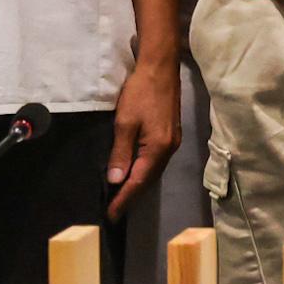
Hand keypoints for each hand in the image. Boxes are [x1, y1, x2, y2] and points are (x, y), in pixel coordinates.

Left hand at [104, 49, 182, 219]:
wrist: (160, 68)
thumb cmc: (141, 93)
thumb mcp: (125, 122)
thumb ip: (121, 152)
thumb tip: (116, 180)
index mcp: (157, 148)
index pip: (138, 182)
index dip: (123, 199)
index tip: (110, 215)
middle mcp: (169, 149)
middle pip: (148, 180)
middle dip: (131, 196)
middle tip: (113, 211)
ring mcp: (172, 142)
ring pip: (153, 171)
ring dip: (137, 185)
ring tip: (121, 197)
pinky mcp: (170, 135)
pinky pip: (155, 161)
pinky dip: (143, 172)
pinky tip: (133, 173)